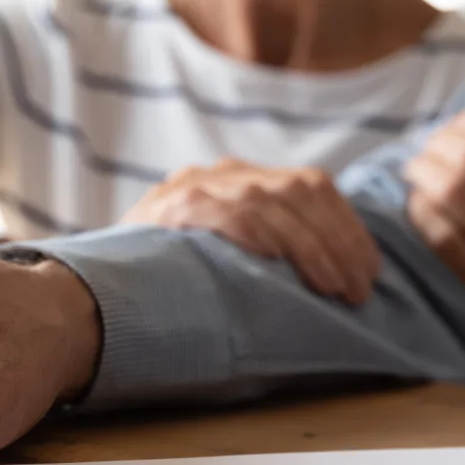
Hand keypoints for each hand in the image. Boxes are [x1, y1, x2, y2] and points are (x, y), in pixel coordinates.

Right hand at [122, 159, 380, 305]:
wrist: (93, 285)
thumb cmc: (177, 282)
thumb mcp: (232, 256)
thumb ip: (276, 250)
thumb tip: (346, 282)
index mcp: (246, 180)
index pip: (315, 186)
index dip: (349, 228)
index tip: (371, 271)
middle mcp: (224, 174)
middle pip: (302, 191)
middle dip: (340, 243)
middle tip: (360, 290)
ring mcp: (195, 186)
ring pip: (271, 201)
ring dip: (311, 247)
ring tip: (334, 288)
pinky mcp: (170, 207)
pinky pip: (224, 211)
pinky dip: (255, 232)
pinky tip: (276, 259)